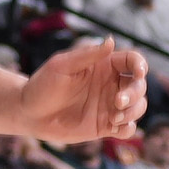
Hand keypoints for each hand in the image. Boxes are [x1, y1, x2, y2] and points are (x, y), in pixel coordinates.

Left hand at [12, 39, 149, 149]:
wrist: (28, 113)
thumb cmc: (42, 84)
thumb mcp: (62, 65)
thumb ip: (87, 55)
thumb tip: (111, 40)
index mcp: (103, 66)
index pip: (132, 61)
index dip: (140, 65)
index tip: (138, 73)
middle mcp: (110, 85)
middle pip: (138, 85)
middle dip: (134, 93)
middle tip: (117, 101)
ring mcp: (108, 106)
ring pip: (137, 107)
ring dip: (133, 111)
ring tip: (115, 117)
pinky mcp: (104, 126)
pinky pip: (127, 128)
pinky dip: (128, 128)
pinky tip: (115, 127)